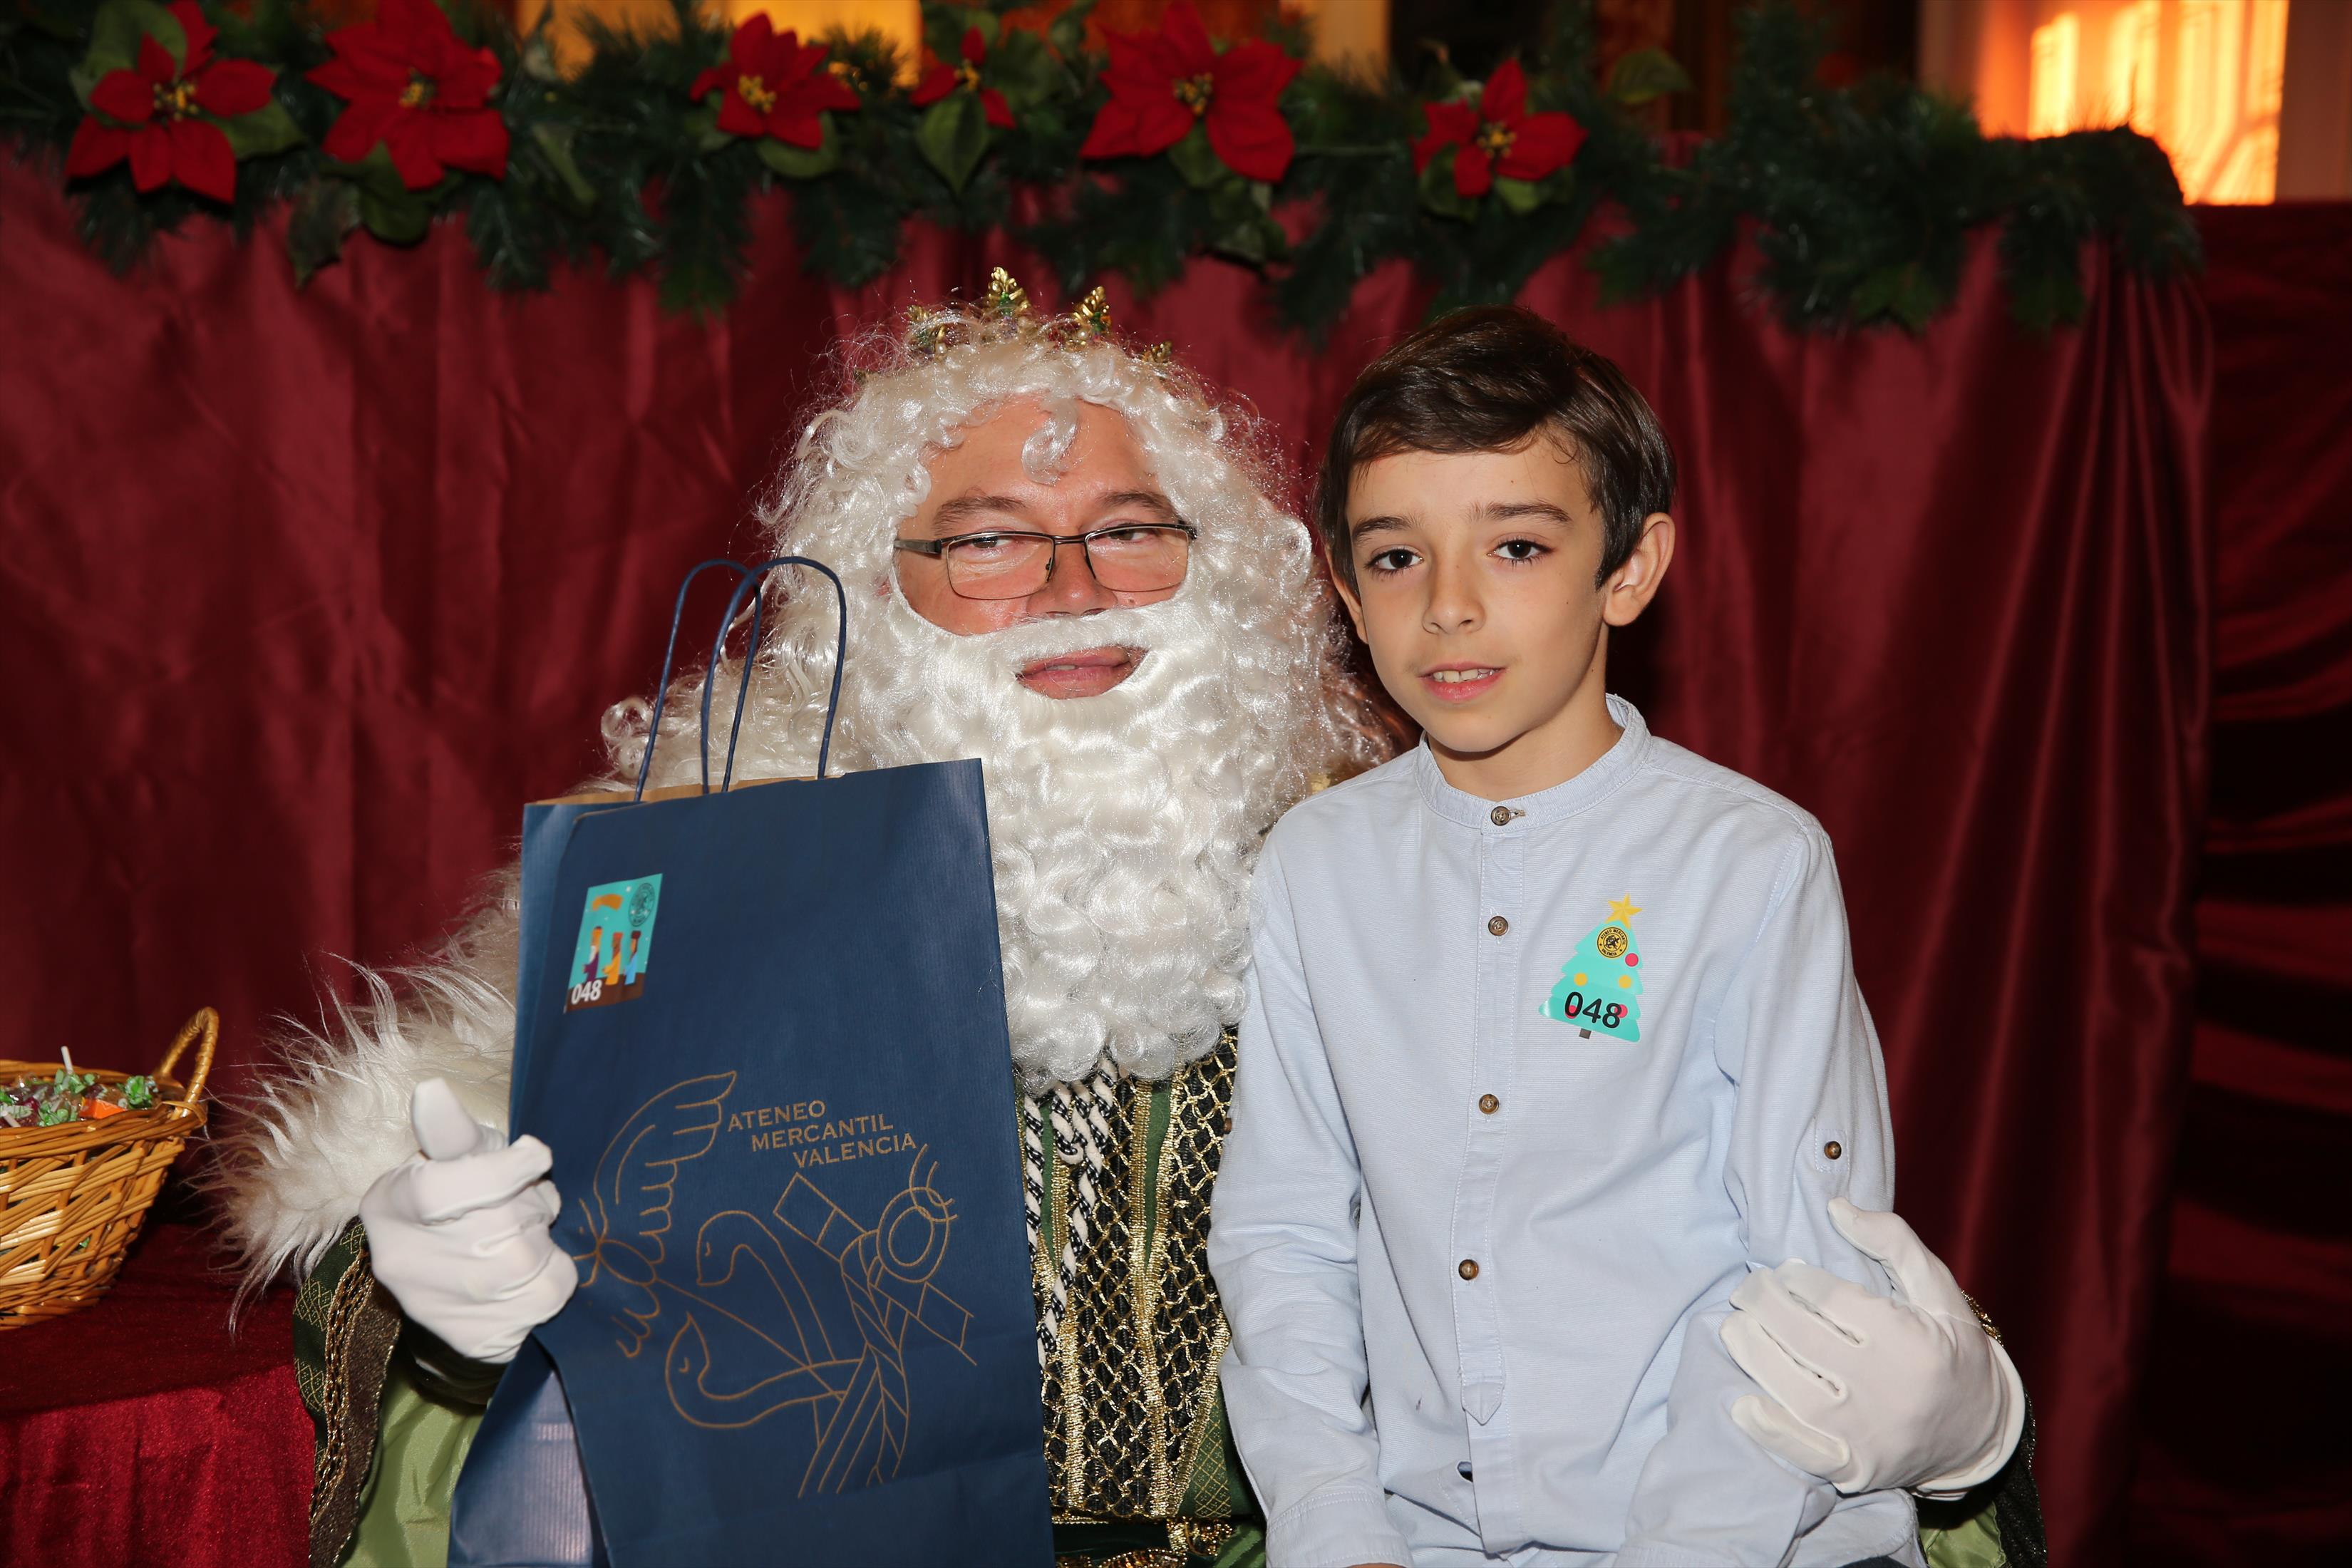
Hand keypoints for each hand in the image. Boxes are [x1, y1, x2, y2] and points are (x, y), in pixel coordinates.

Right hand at [358, 1078, 577, 1364]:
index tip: (536, 1155)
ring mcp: (434, 1309)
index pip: (443, 1189)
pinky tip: (535, 1269)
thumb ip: (452, 1130)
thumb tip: (431, 1091)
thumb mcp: (462, 1152)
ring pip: (526, 1262)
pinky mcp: (475, 1340)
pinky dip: (556, 1275)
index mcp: (388, 1204)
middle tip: (528, 1202)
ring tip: (527, 1234)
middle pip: (497, 1227)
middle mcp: (400, 1263)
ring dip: (545, 1239)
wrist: (464, 1268)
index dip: (503, 1170)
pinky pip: (547, 1297)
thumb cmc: (469, 1191)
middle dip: (532, 1204)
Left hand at [1720, 1198, 2025, 1496]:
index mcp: (1910, 1340)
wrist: (1980, 1433)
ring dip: (1756, 1356)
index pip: (1834, 1302)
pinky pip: (1806, 1452)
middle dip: (1765, 1308)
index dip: (1798, 1280)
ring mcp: (1870, 1434)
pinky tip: (1743, 1405)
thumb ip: (1893, 1242)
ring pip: (1797, 1392)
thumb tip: (1836, 1208)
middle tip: (1745, 1290)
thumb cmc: (1953, 1351)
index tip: (1784, 1271)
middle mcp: (1888, 1389)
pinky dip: (1772, 1431)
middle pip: (1807, 1341)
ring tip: (1735, 1328)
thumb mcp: (1939, 1291)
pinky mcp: (1857, 1468)